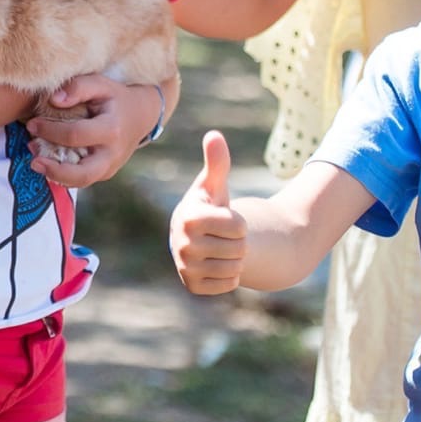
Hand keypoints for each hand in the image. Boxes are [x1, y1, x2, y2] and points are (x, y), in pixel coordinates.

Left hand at [28, 73, 164, 186]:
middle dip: (55, 170)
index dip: (50, 130)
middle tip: (33, 162)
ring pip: (82, 182)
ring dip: (56, 177)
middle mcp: (112, 154)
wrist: (141, 115)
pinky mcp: (106, 173)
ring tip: (36, 163)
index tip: (32, 124)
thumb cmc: (115, 97)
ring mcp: (110, 167)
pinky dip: (64, 176)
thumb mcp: (100, 84)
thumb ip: (77, 87)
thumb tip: (53, 100)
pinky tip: (48, 164)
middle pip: (82, 174)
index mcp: (111, 130)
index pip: (75, 135)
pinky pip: (83, 180)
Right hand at [170, 131, 245, 294]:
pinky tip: (217, 264)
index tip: (226, 218)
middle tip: (225, 236)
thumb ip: (217, 162)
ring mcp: (185, 268)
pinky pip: (228, 285)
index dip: (239, 222)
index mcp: (188, 217)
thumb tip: (214, 135)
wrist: (198, 238)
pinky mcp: (192, 286)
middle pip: (238, 249)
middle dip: (239, 241)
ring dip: (234, 259)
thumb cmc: (210, 205)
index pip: (237, 226)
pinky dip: (229, 276)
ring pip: (234, 268)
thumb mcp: (214, 184)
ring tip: (221, 249)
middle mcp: (181, 245)